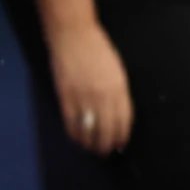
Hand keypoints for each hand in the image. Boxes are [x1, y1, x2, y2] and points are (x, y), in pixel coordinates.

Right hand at [49, 23, 132, 154]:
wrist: (74, 37)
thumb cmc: (99, 51)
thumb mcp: (117, 72)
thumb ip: (118, 93)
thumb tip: (117, 114)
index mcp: (119, 89)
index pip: (124, 120)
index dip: (122, 135)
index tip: (120, 144)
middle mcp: (103, 97)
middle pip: (107, 130)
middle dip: (107, 145)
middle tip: (105, 152)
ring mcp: (83, 98)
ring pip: (88, 131)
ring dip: (90, 144)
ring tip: (92, 149)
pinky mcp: (66, 98)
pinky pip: (71, 124)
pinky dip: (75, 135)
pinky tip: (77, 139)